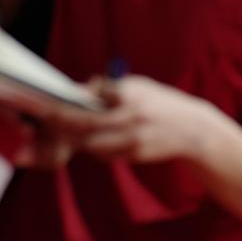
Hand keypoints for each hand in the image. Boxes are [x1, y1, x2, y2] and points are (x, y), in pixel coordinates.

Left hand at [33, 75, 217, 165]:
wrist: (192, 129)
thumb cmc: (158, 101)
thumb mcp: (137, 85)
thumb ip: (109, 87)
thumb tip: (78, 90)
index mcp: (130, 93)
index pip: (92, 96)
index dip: (70, 100)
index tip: (51, 101)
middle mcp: (131, 117)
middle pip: (86, 122)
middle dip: (64, 122)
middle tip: (49, 119)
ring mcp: (133, 139)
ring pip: (91, 143)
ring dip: (76, 137)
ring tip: (64, 130)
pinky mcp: (134, 155)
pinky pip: (103, 154)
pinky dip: (93, 147)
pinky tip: (88, 140)